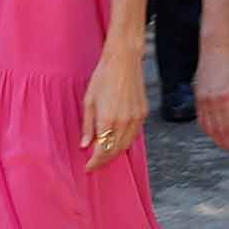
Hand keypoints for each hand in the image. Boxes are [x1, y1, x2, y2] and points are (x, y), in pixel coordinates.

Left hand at [80, 45, 147, 171]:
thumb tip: (85, 144)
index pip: (102, 151)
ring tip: (104, 155)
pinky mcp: (143, 114)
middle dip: (104, 160)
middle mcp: (124, 122)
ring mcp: (136, 119)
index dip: (95, 162)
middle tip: (94, 164)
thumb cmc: (103, 77)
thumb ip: (88, 125)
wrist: (124, 61)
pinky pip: (134, 135)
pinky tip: (116, 141)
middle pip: (115, 151)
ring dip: (115, 153)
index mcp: (108, 119)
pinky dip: (125, 142)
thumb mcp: (89, 101)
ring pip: (126, 146)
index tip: (88, 168)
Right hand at [196, 42, 228, 159]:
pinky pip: (202, 121)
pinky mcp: (198, 98)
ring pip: (209, 129)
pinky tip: (217, 133)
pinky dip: (209, 131)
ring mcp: (203, 101)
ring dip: (219, 141)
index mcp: (228, 100)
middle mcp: (213, 103)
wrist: (216, 49)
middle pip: (220, 133)